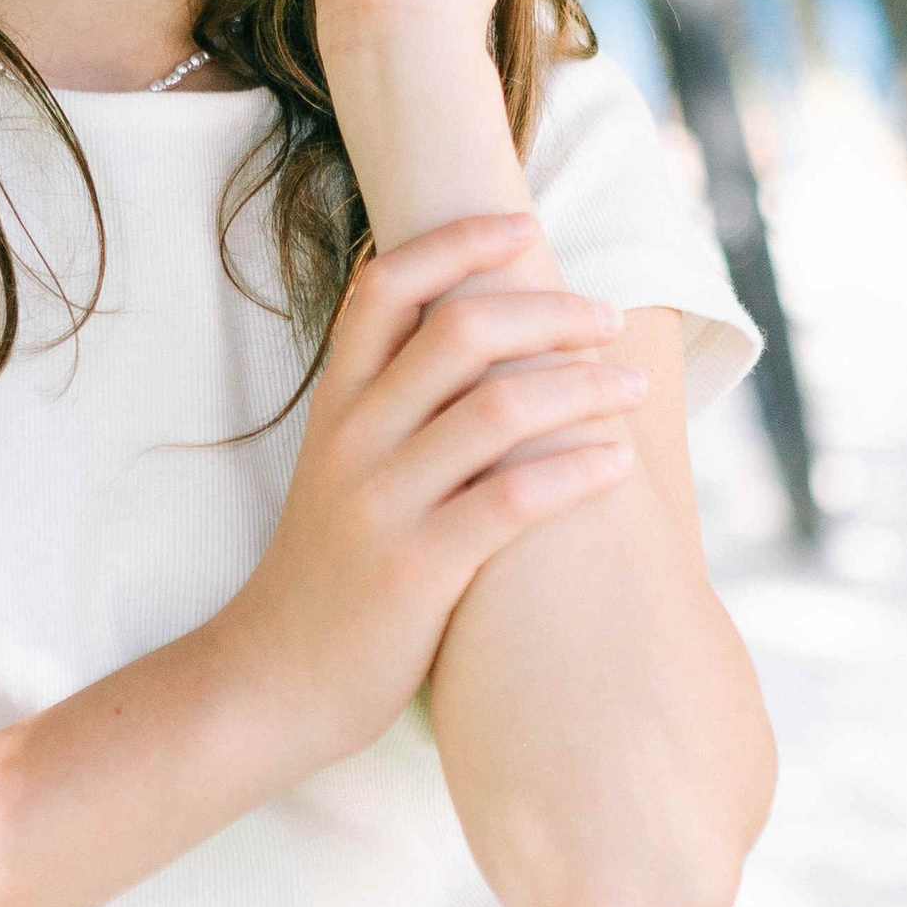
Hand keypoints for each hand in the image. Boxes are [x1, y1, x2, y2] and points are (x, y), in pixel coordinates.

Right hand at [218, 213, 642, 766]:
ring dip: (584, 386)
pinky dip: (576, 470)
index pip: (383, 286)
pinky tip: (616, 463)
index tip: (523, 225)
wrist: (273, 680)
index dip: (455, 241)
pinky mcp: (414, 571)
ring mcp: (381, 503)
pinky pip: (510, 502)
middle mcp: (353, 439)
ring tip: (633, 388)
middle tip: (606, 318)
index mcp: (335, 404)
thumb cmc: (333, 569)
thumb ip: (399, 406)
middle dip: (550, 312)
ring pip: (498, 408)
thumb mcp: (344, 468)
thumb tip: (494, 342)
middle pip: (459, 330)